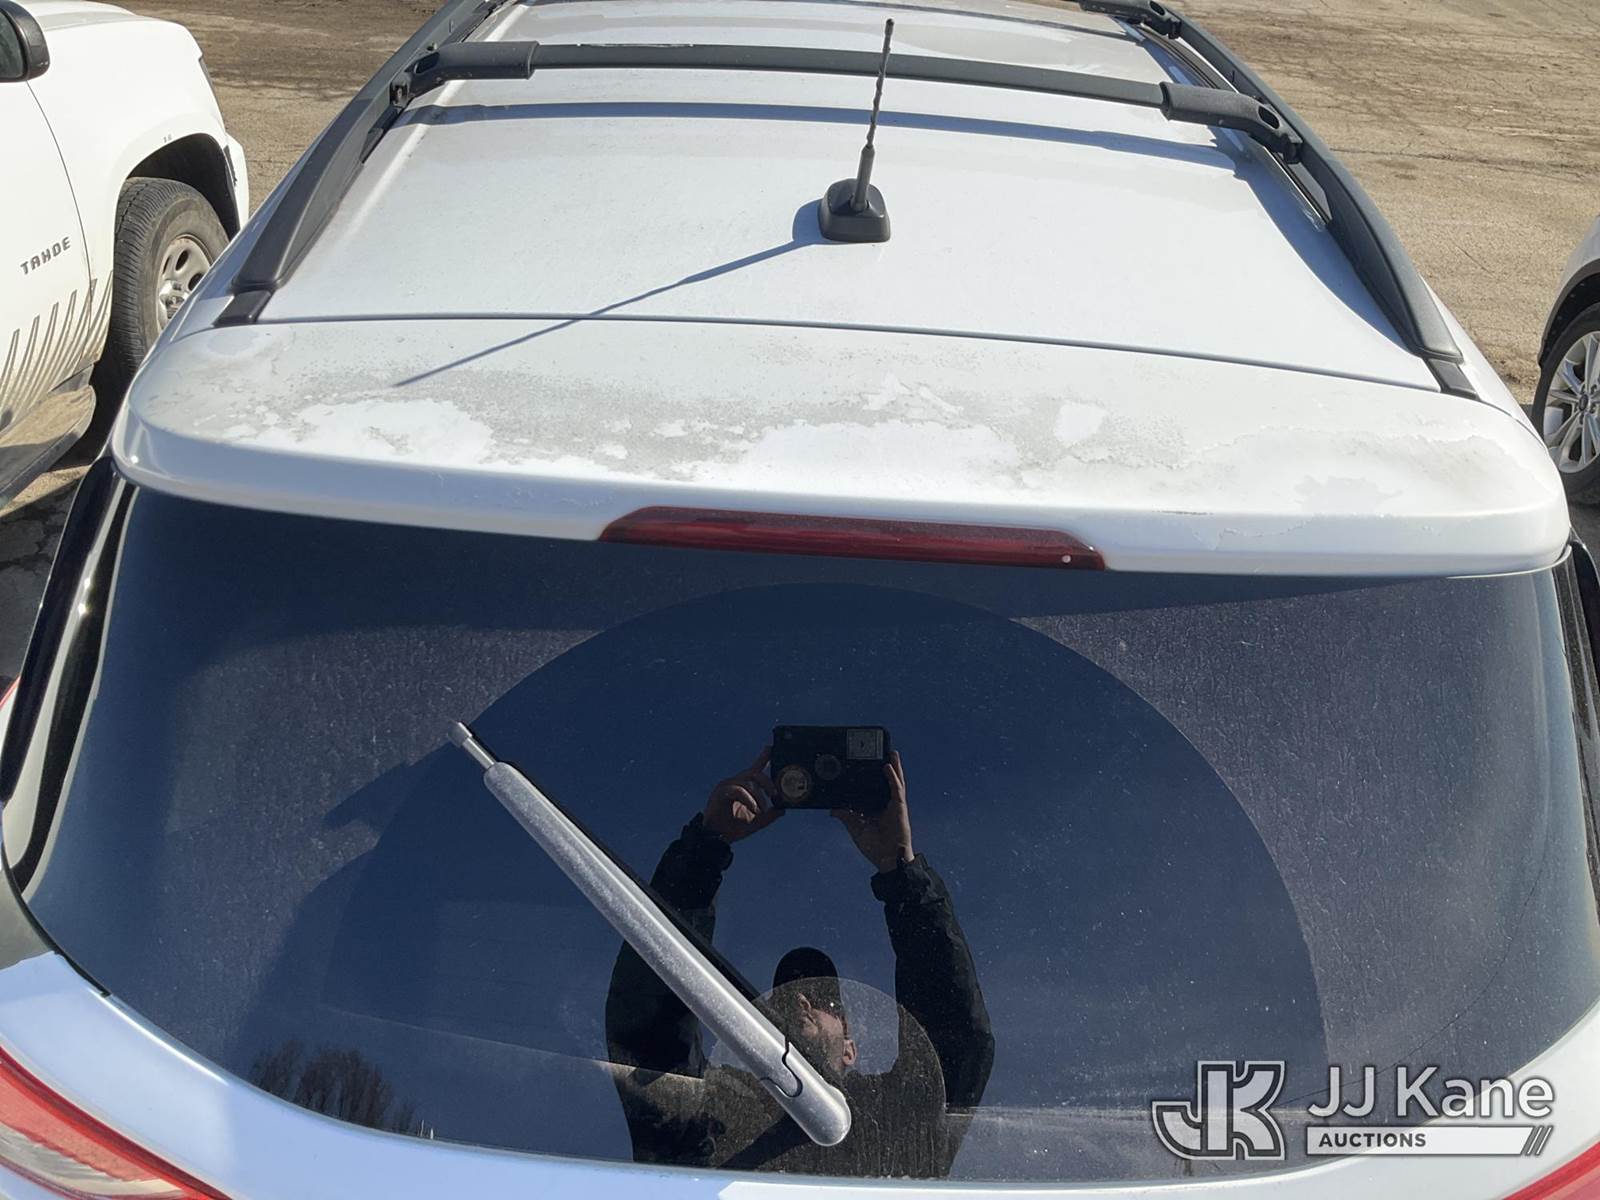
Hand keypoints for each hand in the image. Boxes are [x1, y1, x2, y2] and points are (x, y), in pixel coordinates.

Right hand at [702, 747, 782, 842]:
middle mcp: (735, 783)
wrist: (717, 839)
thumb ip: (769, 815)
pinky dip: (749, 800)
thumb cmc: (734, 828)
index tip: (772, 747)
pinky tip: (754, 809)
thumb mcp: (757, 822)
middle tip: (775, 795)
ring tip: (762, 810)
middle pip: (754, 773)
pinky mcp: (720, 793)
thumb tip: (783, 809)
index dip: (764, 757)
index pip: (755, 768)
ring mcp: (726, 786)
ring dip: (759, 796)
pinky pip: (738, 791)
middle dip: (768, 783)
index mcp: (744, 787)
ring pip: (748, 782)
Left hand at [833, 751, 913, 873]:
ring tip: (891, 753)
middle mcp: (885, 804)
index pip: (871, 789)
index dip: (868, 777)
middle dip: (884, 767)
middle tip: (880, 752)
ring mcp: (893, 805)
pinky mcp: (899, 807)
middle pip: (884, 782)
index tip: (862, 764)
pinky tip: (887, 766)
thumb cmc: (873, 847)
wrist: (887, 859)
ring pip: (894, 781)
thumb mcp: (854, 828)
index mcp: (874, 809)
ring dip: (894, 766)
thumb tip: (832, 809)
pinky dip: (892, 777)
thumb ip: (845, 816)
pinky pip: (896, 789)